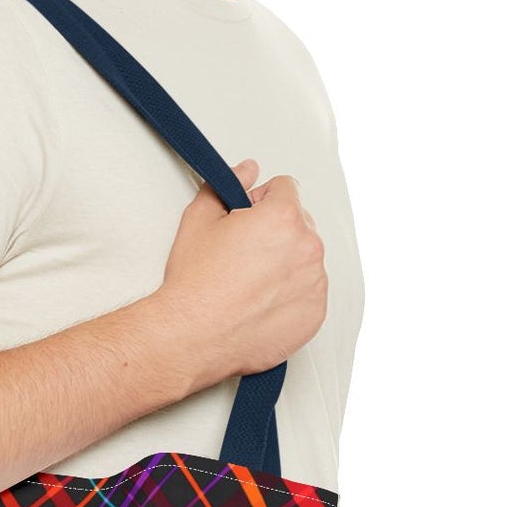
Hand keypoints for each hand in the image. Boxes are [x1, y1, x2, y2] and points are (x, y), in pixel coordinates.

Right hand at [158, 155, 327, 387]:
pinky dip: (291, 294)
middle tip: (243, 254)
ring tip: (249, 282)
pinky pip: (310, 291)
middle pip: (300, 222)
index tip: (245, 220)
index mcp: (284, 217)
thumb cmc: (194, 283)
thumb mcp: (199, 219)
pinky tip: (260, 302)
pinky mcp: (315, 314)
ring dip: (285, 262)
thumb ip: (228, 184)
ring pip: (306, 258)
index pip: (286, 187)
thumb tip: (248, 170)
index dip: (261, 200)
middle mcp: (308, 248)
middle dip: (277, 231)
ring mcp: (315, 283)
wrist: (192, 336)